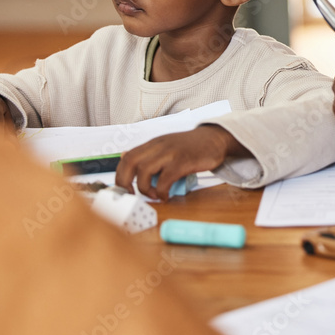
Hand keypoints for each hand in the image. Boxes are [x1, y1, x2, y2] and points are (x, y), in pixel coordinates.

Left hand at [115, 125, 249, 200]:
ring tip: (154, 195)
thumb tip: (123, 156)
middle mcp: (158, 146)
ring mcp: (170, 153)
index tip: (123, 190)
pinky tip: (166, 195)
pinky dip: (162, 191)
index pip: (127, 157)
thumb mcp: (165, 145)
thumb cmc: (190, 147)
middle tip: (132, 195)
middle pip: (130, 162)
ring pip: (145, 170)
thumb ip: (147, 153)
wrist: (214, 139)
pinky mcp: (183, 161)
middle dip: (125, 183)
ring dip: (145, 188)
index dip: (120, 175)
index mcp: (153, 144)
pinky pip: (165, 179)